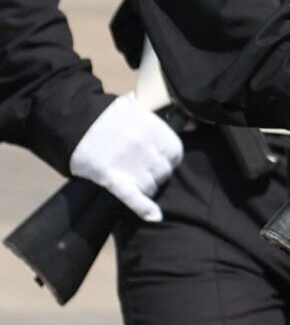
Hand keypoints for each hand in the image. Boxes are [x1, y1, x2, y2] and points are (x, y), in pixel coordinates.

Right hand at [70, 93, 182, 221]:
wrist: (71, 119)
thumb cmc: (104, 114)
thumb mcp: (134, 107)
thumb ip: (152, 119)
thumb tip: (182, 121)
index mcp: (152, 128)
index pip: (174, 153)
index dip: (168, 161)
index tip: (161, 162)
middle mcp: (144, 146)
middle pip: (163, 172)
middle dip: (156, 175)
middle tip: (144, 174)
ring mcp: (128, 163)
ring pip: (150, 186)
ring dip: (146, 188)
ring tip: (135, 184)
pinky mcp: (109, 177)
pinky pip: (132, 196)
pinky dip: (144, 208)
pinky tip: (154, 217)